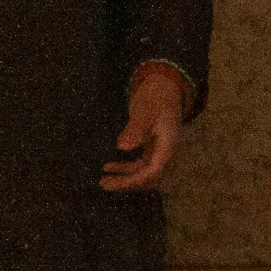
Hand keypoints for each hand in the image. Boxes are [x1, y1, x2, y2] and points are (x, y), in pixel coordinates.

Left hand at [103, 65, 197, 192]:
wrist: (164, 86)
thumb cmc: (155, 96)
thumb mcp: (143, 111)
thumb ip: (135, 129)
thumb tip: (121, 146)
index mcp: (167, 145)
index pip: (152, 171)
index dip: (134, 180)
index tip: (114, 182)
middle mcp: (165, 152)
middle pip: (149, 178)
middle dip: (128, 183)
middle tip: (104, 184)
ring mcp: (159, 151)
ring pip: (143, 173)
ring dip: (125, 178)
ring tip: (103, 180)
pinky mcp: (152, 149)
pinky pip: (140, 165)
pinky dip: (125, 168)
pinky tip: (108, 167)